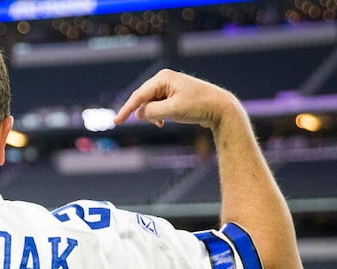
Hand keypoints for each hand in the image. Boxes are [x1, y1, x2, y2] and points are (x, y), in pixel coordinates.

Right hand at [113, 69, 239, 129]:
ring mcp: (169, 87)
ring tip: (162, 123)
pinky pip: (157, 106)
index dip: (126, 110)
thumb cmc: (198, 106)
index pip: (139, 95)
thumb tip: (138, 114)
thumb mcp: (172, 110)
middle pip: (143, 98)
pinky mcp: (173, 95)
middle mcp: (164, 79)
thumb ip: (152, 112)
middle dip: (141, 112)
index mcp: (163, 78)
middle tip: (134, 123)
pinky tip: (163, 122)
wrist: (220, 107)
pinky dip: (157, 115)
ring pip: (150, 104)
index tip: (116, 122)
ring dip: (152, 115)